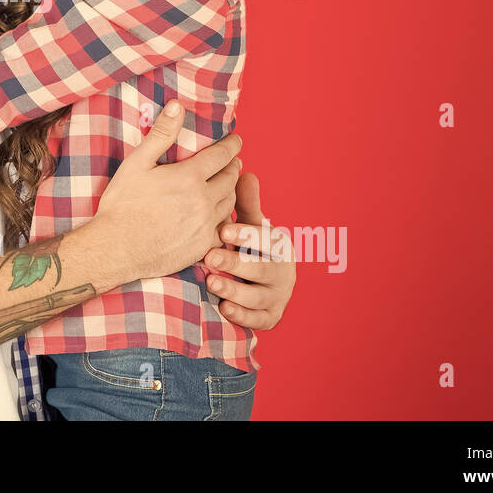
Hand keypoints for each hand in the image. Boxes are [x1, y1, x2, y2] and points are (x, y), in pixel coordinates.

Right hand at [93, 100, 242, 283]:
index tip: (236, 140)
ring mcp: (205, 225)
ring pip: (230, 203)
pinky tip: (217, 215)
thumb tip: (178, 106)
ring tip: (226, 184)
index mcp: (189, 177)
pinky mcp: (202, 246)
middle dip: (233, 166)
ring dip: (231, 190)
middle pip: (231, 178)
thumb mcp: (137, 163)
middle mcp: (203, 200)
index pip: (222, 155)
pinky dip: (225, 218)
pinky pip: (224, 229)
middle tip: (231, 161)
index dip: (232, 145)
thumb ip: (161, 134)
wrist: (116, 249)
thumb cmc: (122, 205)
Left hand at [201, 172, 296, 329]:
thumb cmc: (253, 248)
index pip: (265, 239)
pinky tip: (225, 309)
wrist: (266, 284)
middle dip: (235, 262)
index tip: (224, 230)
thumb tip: (244, 173)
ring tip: (211, 282)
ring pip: (257, 296)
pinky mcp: (269, 317)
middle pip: (261, 267)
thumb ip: (248, 204)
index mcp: (278, 245)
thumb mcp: (252, 227)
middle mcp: (282, 271)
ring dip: (235, 289)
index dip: (246, 234)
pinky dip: (243, 316)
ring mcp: (276, 296)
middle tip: (209, 257)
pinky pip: (258, 320)